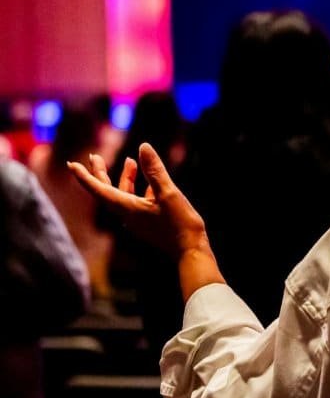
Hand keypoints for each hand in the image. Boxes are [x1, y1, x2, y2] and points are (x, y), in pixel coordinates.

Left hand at [69, 143, 208, 258]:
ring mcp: (137, 219)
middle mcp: (127, 214)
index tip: (71, 164)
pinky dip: (139, 188)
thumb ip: (155, 170)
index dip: (85, 176)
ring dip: (125, 177)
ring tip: (130, 160)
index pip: (99, 190)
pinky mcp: (148, 222)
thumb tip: (143, 147)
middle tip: (94, 157)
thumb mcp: (168, 194)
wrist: (190, 250)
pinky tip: (150, 181)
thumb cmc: (180, 224)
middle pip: (107, 191)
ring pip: (123, 195)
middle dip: (100, 173)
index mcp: (127, 208)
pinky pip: (137, 201)